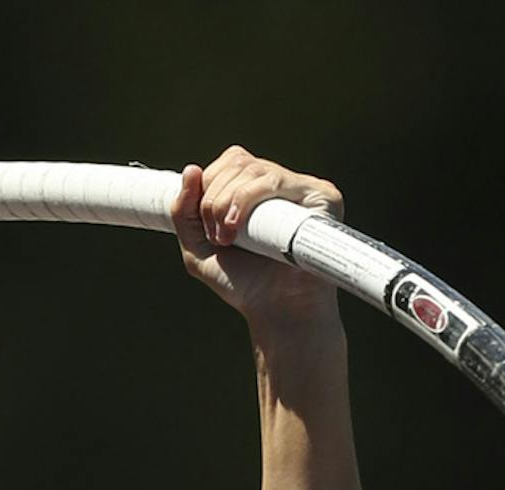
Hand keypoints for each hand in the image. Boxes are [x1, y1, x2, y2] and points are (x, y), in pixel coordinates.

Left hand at [173, 148, 343, 335]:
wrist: (278, 312)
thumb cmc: (245, 285)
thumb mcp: (199, 251)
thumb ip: (184, 213)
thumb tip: (191, 169)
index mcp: (256, 189)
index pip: (229, 163)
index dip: (207, 186)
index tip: (206, 228)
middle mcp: (280, 183)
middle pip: (238, 162)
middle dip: (214, 197)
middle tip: (217, 237)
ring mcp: (302, 188)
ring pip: (254, 170)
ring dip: (227, 201)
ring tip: (227, 238)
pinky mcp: (321, 196)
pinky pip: (276, 181)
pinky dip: (248, 199)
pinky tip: (238, 228)